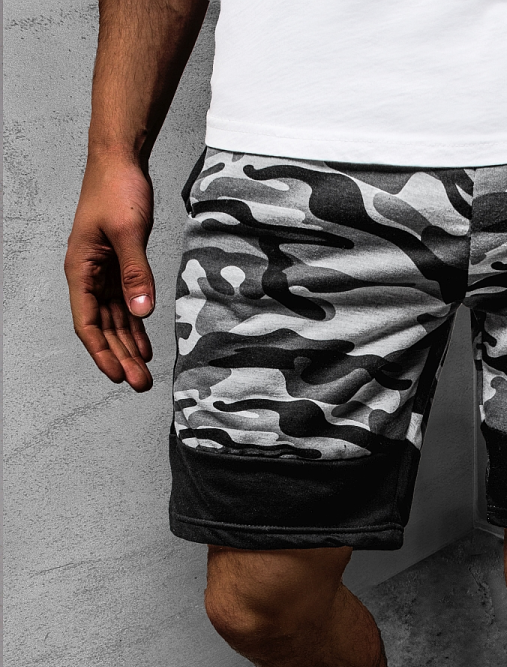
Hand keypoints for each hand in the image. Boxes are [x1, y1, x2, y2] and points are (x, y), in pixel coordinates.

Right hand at [64, 154, 155, 390]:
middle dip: (119, 357)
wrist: (120, 162)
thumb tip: (141, 312)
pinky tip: (145, 346)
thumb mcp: (127, 232)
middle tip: (140, 384)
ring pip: (115, 321)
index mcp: (80, 269)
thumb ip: (135, 273)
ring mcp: (104, 274)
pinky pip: (126, 306)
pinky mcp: (120, 269)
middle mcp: (88, 277)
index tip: (117, 375)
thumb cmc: (117, 190)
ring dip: (128, 347)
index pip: (86, 322)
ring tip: (144, 374)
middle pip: (102, 328)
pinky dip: (136, 326)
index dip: (101, 351)